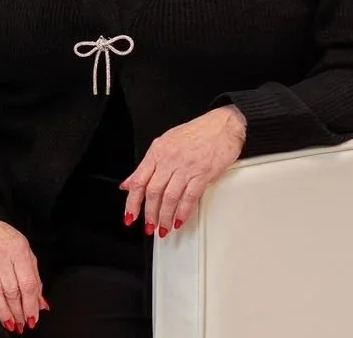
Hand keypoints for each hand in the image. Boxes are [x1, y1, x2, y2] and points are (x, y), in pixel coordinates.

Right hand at [0, 219, 49, 331]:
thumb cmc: (0, 237)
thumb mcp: (21, 249)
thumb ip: (33, 275)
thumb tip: (42, 302)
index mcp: (18, 250)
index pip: (28, 283)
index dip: (31, 304)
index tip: (32, 318)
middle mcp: (1, 255)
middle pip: (12, 289)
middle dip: (18, 311)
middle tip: (20, 325)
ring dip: (2, 310)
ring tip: (8, 323)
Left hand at [120, 105, 245, 237]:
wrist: (223, 125)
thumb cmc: (197, 132)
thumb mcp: (165, 142)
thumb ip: (148, 164)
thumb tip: (130, 182)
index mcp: (158, 151)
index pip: (139, 180)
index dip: (132, 201)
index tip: (129, 215)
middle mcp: (169, 159)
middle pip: (153, 191)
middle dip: (149, 213)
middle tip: (149, 226)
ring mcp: (186, 167)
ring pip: (169, 197)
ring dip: (165, 217)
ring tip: (163, 228)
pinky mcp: (202, 173)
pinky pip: (189, 197)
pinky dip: (183, 212)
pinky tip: (180, 220)